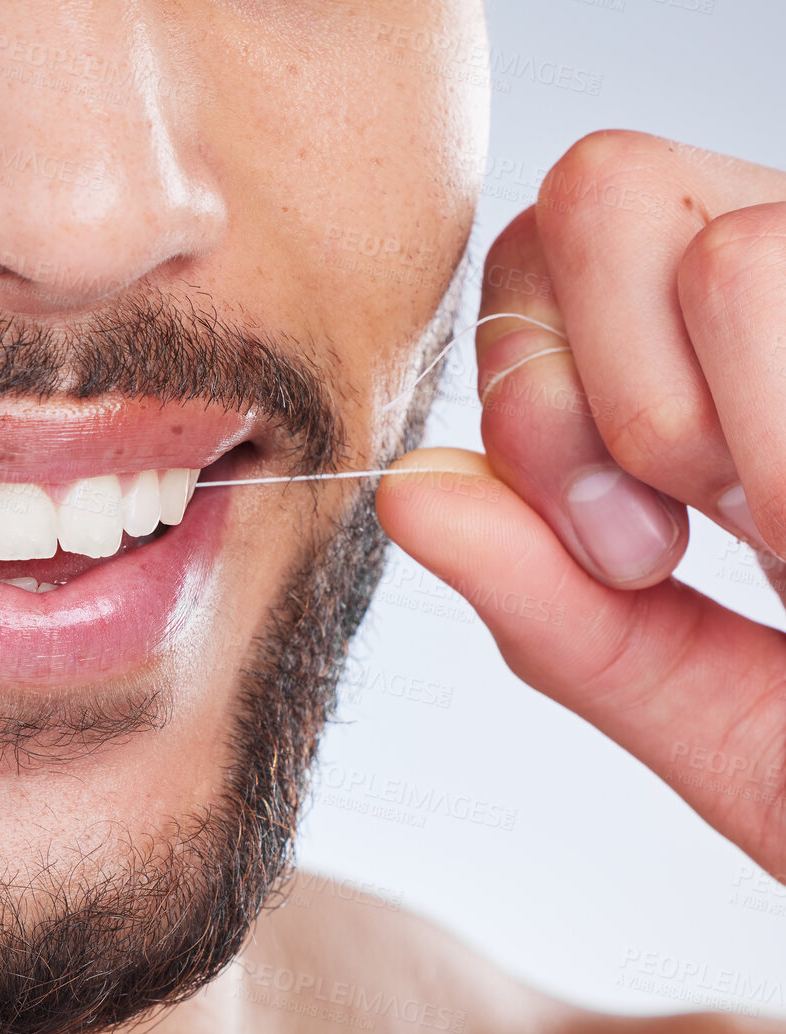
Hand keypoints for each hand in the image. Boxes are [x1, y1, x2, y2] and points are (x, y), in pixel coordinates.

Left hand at [379, 130, 785, 878]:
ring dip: (747, 426)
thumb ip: (562, 618)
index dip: (534, 391)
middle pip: (599, 193)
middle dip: (614, 396)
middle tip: (700, 533)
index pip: (539, 249)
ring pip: (737, 246)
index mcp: (722, 370)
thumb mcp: (725, 722)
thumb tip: (405, 485)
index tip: (624, 548)